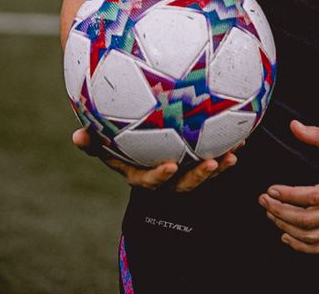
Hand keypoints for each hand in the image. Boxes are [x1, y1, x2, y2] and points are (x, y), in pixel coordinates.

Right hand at [72, 127, 240, 191]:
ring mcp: (184, 169)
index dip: (159, 176)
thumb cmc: (119, 136)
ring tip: (233, 153)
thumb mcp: (104, 140)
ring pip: (203, 172)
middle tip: (211, 163)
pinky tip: (242, 136)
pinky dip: (228, 147)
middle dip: (198, 177)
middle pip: (183, 183)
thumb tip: (76, 136)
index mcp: (142, 172)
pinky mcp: (199, 157)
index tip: (169, 166)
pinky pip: (215, 156)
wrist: (141, 135)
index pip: (149, 180)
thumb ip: (93, 141)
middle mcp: (165, 175)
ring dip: (219, 166)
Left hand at [258, 120, 318, 253]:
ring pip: (313, 236)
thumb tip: (295, 127)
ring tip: (273, 215)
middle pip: (309, 219)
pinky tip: (288, 236)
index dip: (289, 195)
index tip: (272, 189)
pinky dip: (303, 246)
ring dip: (288, 228)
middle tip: (265, 202)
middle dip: (281, 211)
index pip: (312, 196)